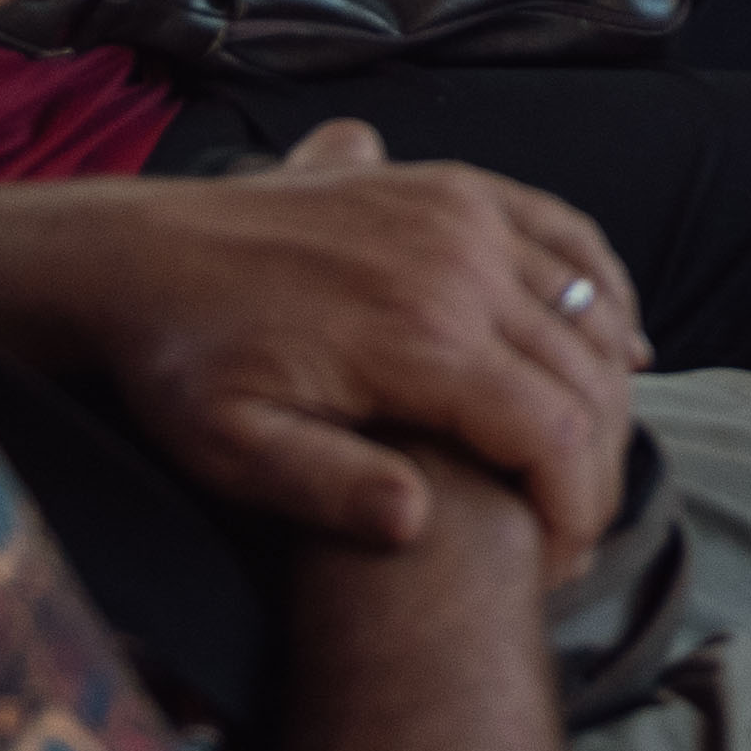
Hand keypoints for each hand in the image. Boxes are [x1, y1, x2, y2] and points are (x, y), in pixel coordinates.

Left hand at [0, 120, 644, 554]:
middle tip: (574, 530)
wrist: (140, 253)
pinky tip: (610, 343)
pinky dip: (605, 293)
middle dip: (600, 467)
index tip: (558, 565)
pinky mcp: (456, 186)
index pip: (554, 433)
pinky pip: (569, 236)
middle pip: (586, 377)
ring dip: (609, 390)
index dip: (577, 510)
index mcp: (416, 337)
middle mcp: (459, 263)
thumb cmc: (185, 366)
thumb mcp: (231, 453)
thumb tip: (418, 521)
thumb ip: (327, 489)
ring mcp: (463, 212)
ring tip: (587, 458)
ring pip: (590, 309)